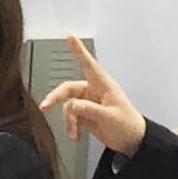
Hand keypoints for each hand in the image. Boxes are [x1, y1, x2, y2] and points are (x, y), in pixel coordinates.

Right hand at [41, 37, 146, 155]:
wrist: (132, 141)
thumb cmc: (127, 125)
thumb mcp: (109, 117)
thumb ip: (90, 110)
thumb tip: (73, 105)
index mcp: (103, 85)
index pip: (88, 64)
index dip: (79, 50)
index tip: (70, 37)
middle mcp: (93, 91)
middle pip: (68, 89)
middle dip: (56, 98)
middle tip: (46, 105)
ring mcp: (89, 103)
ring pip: (68, 106)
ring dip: (69, 120)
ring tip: (74, 132)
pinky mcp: (86, 114)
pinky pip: (71, 116)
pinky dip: (71, 126)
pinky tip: (76, 135)